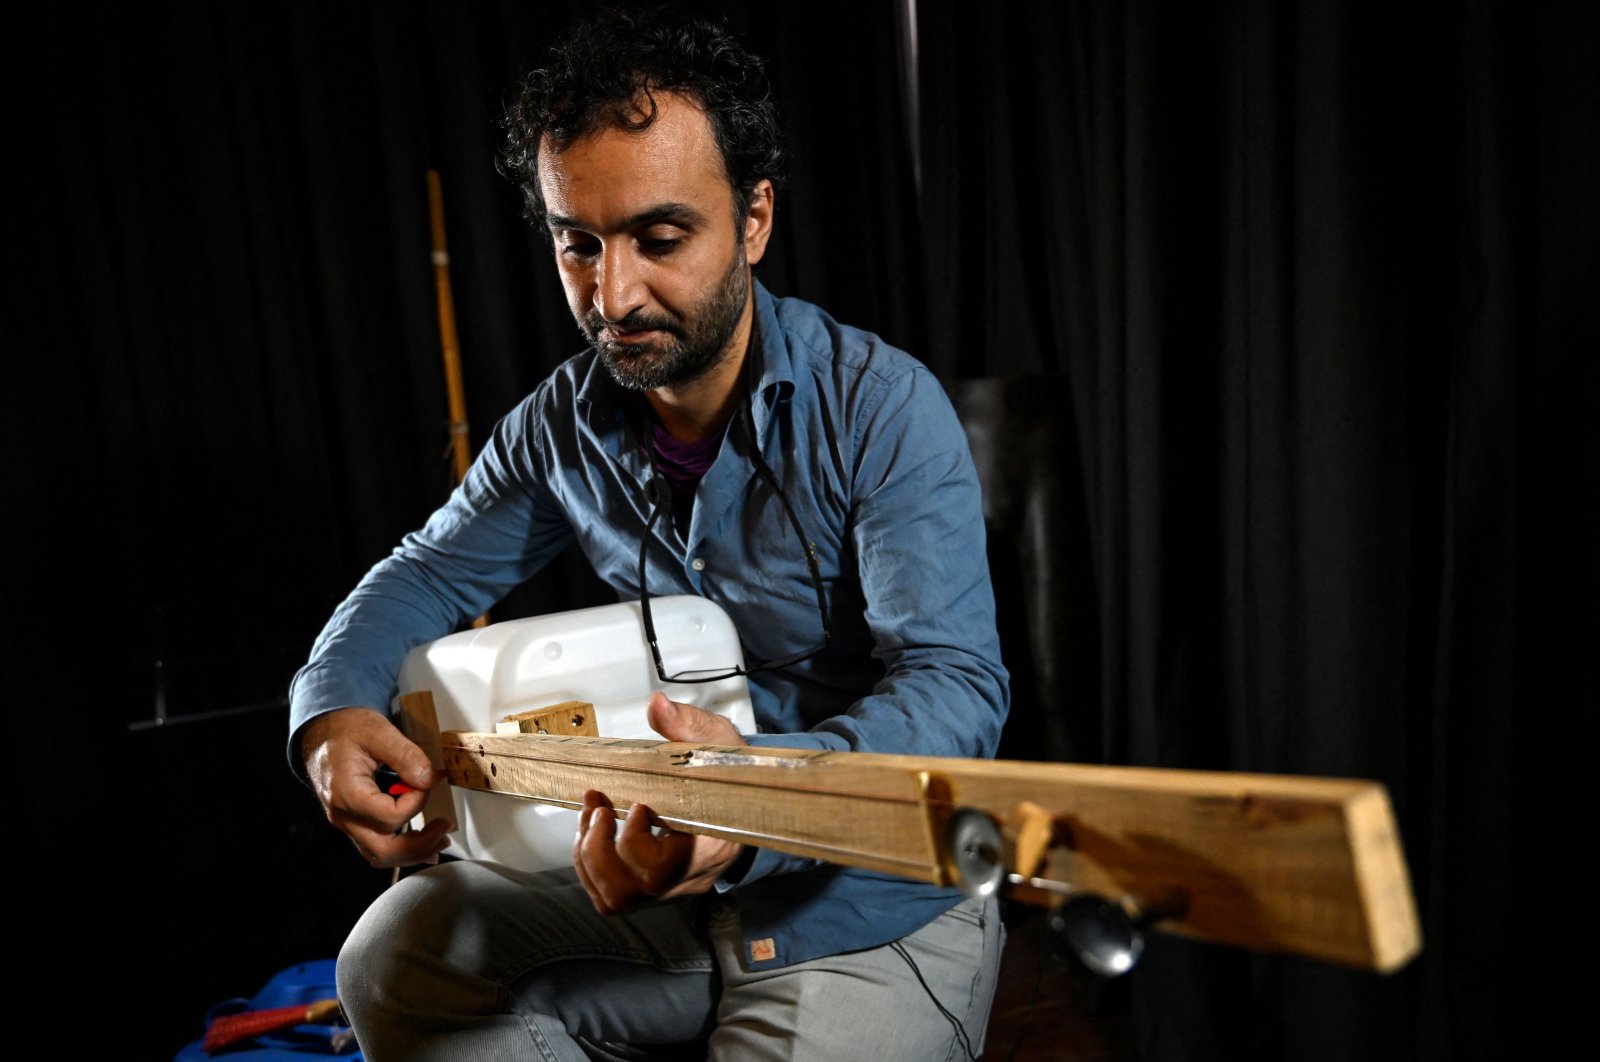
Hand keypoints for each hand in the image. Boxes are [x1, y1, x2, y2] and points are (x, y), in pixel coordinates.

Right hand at [300, 706, 452, 867]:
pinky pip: (376, 845)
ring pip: (379, 855)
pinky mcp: (354, 821)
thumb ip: (406, 755)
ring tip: (439, 839)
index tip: (429, 780)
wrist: (322, 732)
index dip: (417, 801)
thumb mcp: (378, 730)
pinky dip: (400, 848)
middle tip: (444, 827)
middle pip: (383, 850)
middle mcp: (343, 815)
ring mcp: (347, 822)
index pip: (390, 816)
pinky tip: (421, 841)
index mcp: (347, 792)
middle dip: (420, 844)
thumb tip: (430, 779)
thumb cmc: (346, 729)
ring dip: (412, 852)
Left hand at [572, 693, 746, 913]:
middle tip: (601, 809)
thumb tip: (658, 706)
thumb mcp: (718, 742)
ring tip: (593, 814)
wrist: (744, 800)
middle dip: (599, 850)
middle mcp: (688, 877)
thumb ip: (687, 725)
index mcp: (711, 846)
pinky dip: (590, 863)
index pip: (668, 871)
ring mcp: (669, 888)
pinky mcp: (651, 889)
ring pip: (614, 899)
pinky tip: (595, 828)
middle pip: (630, 892)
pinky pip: (610, 896)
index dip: (638, 844)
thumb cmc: (730, 776)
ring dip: (588, 856)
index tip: (639, 805)